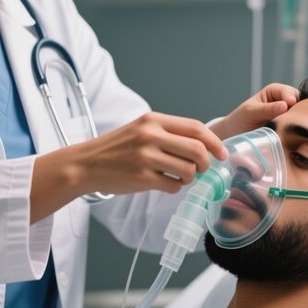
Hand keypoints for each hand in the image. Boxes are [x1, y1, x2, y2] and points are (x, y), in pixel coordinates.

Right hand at [31, 112, 228, 220]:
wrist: (86, 163)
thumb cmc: (117, 148)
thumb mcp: (141, 129)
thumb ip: (169, 133)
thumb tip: (204, 146)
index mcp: (153, 120)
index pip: (196, 128)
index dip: (214, 142)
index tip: (222, 154)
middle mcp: (150, 135)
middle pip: (197, 150)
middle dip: (206, 164)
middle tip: (201, 169)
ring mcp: (146, 157)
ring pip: (188, 171)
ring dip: (189, 178)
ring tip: (177, 176)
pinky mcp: (141, 177)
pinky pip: (173, 186)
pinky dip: (174, 187)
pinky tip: (163, 183)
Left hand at [210, 83, 298, 140]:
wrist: (236, 135)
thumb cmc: (241, 119)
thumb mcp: (251, 112)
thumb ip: (266, 109)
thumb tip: (284, 105)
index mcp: (276, 91)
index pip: (289, 92)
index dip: (290, 97)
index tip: (290, 103)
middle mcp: (285, 103)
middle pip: (300, 104)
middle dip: (299, 111)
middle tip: (296, 118)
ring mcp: (289, 117)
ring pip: (301, 118)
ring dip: (299, 123)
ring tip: (294, 128)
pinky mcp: (290, 130)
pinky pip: (298, 130)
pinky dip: (297, 132)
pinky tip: (294, 136)